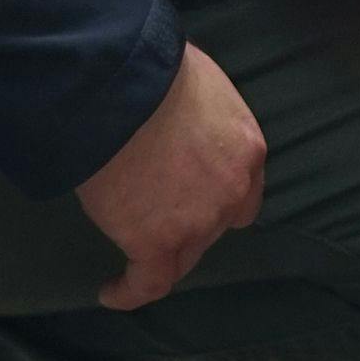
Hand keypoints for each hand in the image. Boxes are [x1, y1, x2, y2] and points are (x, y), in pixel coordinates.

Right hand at [74, 43, 264, 310]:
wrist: (121, 86)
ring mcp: (196, 221)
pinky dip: (129, 291)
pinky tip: (111, 292)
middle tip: (154, 211)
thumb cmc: (153, 68)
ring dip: (160, 253)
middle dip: (190, 222)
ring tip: (133, 256)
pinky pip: (147, 281)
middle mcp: (231, 192)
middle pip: (215, 226)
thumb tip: (179, 120)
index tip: (195, 199)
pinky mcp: (155, 242)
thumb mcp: (200, 83)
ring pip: (183, 255)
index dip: (220, 200)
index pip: (244, 193)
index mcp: (247, 149)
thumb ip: (203, 115)